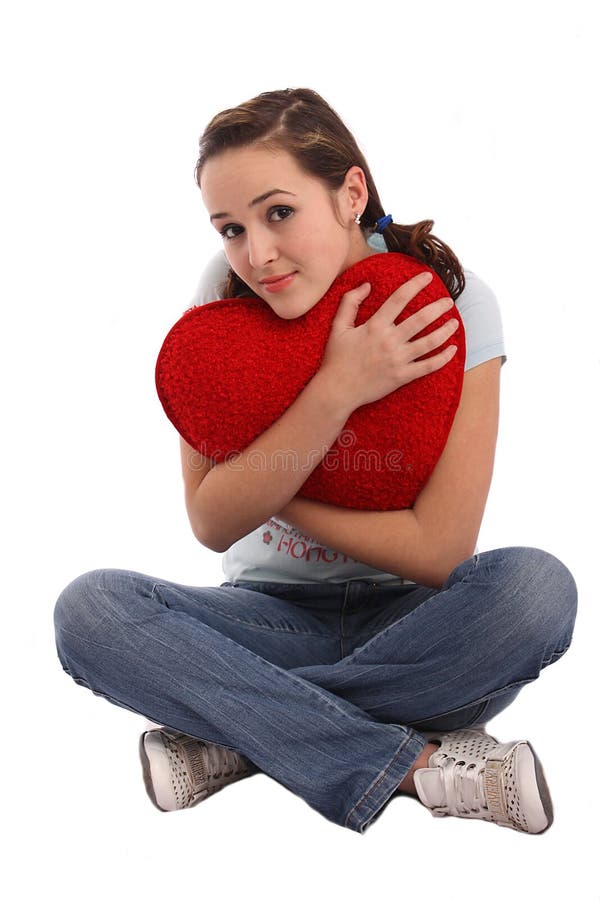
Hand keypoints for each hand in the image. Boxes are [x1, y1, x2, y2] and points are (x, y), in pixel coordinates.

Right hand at [317, 271, 459, 411]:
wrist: (337, 390)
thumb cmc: (336, 359)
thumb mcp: (338, 327)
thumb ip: (350, 302)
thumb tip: (366, 285)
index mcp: (375, 326)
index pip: (400, 298)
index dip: (415, 284)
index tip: (427, 277)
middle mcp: (390, 341)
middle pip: (421, 318)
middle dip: (439, 307)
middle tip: (449, 301)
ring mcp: (398, 360)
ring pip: (430, 342)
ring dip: (446, 331)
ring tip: (455, 322)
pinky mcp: (402, 376)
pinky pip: (428, 366)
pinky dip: (443, 358)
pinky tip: (453, 350)